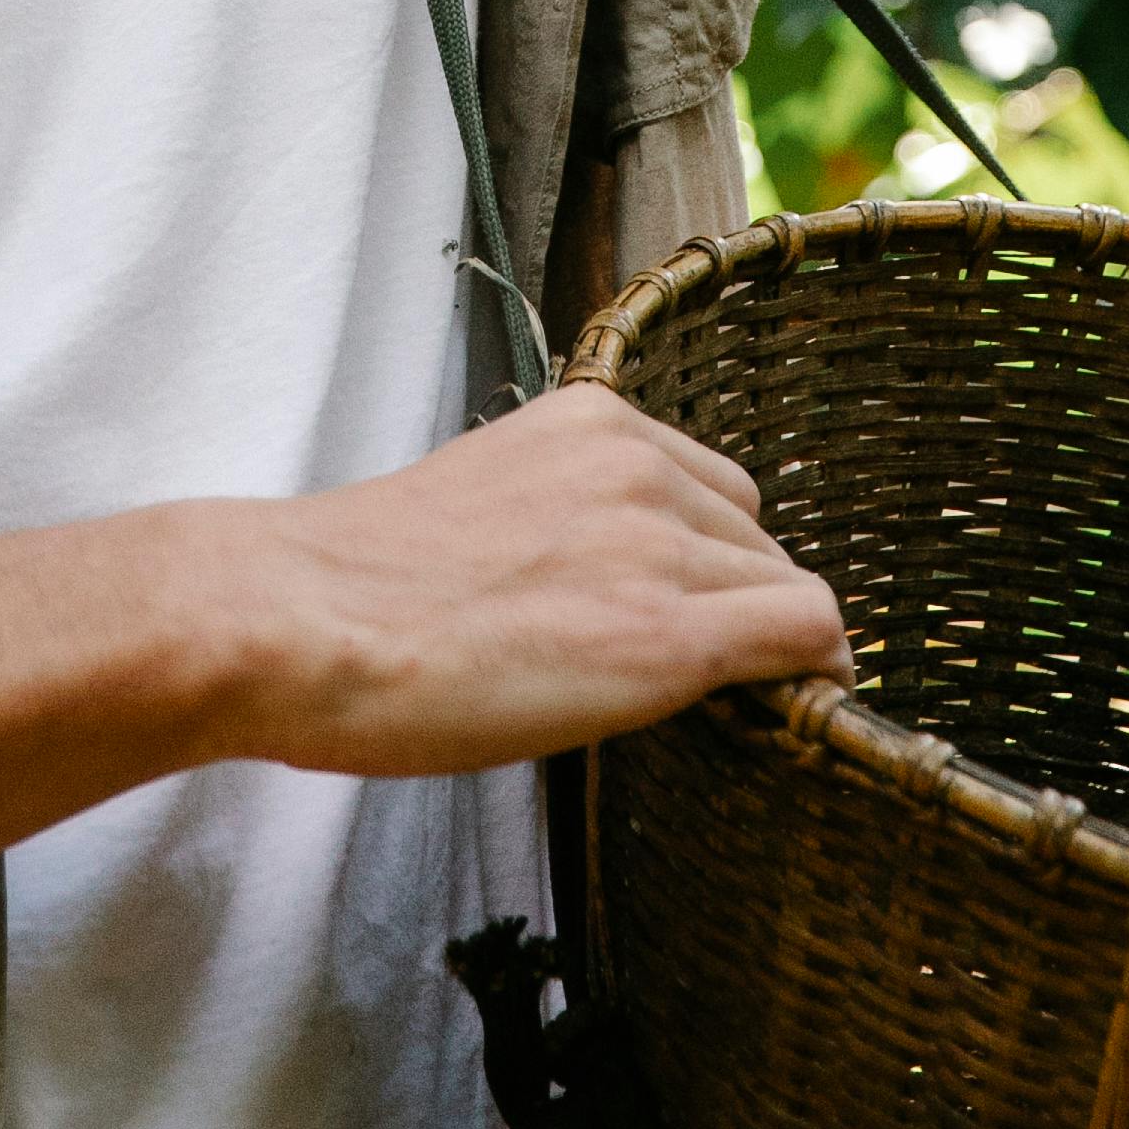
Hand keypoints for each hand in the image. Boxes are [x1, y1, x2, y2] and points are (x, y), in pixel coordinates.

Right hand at [201, 381, 848, 778]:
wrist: (309, 620)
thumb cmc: (365, 588)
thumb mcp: (484, 503)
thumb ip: (564, 517)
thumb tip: (602, 586)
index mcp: (587, 420)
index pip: (706, 488)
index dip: (714, 563)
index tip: (704, 616)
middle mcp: (638, 462)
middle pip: (752, 536)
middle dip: (741, 601)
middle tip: (710, 675)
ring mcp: (658, 542)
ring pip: (784, 588)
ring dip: (769, 644)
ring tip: (738, 703)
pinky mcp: (669, 634)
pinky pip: (804, 633)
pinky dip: (819, 670)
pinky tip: (811, 708)